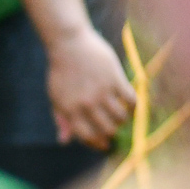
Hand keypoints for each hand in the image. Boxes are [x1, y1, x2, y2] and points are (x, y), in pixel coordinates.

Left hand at [46, 27, 135, 148]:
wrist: (69, 43)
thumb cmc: (61, 71)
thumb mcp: (56, 96)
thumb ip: (61, 119)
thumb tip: (64, 141)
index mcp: (69, 110)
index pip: (87, 136)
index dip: (97, 144)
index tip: (105, 144)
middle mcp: (86, 104)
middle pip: (107, 129)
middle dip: (112, 133)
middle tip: (115, 130)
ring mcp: (101, 91)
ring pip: (120, 117)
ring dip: (123, 120)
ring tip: (122, 116)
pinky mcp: (115, 78)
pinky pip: (131, 100)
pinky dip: (134, 106)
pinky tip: (131, 104)